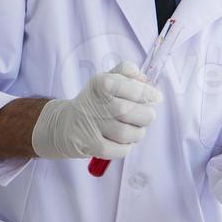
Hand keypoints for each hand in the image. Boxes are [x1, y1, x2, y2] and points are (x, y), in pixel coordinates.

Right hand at [30, 62, 160, 158]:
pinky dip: (126, 147)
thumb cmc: (94, 101)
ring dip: (137, 133)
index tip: (156, 97)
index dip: (149, 94)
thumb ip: (127, 71)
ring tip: (131, 129)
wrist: (65, 125)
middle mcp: (95, 103)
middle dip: (146, 115)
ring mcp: (92, 126)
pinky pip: (122, 150)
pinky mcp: (91, 146)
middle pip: (134, 112)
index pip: (134, 88)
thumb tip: (144, 79)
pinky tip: (119, 140)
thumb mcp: (106, 79)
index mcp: (101, 83)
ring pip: (130, 134)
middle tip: (144, 116)